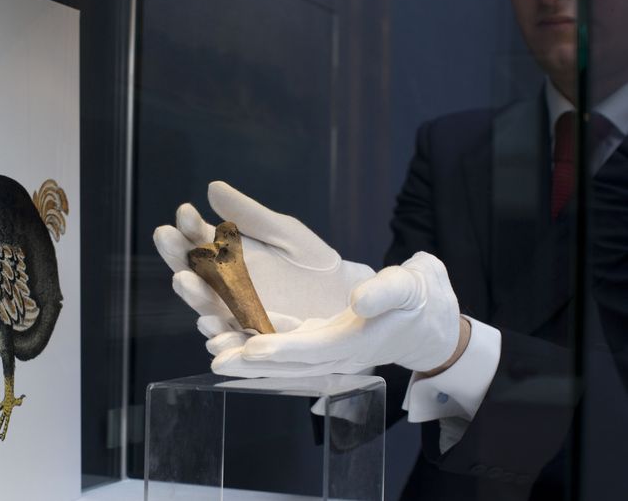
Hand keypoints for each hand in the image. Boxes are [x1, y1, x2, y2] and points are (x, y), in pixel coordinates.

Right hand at [153, 181, 373, 321]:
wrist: (344, 298)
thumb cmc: (311, 263)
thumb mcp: (283, 232)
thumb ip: (249, 215)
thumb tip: (212, 187)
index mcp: (226, 256)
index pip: (198, 238)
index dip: (189, 225)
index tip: (184, 211)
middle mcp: (223, 285)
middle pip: (192, 271)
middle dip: (177, 254)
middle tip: (166, 237)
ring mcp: (235, 313)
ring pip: (205, 306)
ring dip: (192, 294)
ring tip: (183, 279)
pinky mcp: (254, 340)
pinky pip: (232, 341)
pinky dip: (219, 337)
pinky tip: (208, 325)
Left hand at [211, 252, 463, 376]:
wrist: (433, 321)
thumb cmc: (423, 297)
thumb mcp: (412, 284)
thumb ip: (387, 291)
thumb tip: (359, 298)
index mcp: (359, 340)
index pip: (314, 349)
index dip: (282, 349)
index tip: (252, 348)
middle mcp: (339, 352)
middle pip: (290, 363)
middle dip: (253, 364)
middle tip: (216, 361)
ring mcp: (329, 350)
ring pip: (284, 359)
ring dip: (250, 360)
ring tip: (215, 355)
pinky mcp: (323, 342)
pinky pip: (288, 348)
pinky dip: (262, 346)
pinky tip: (235, 338)